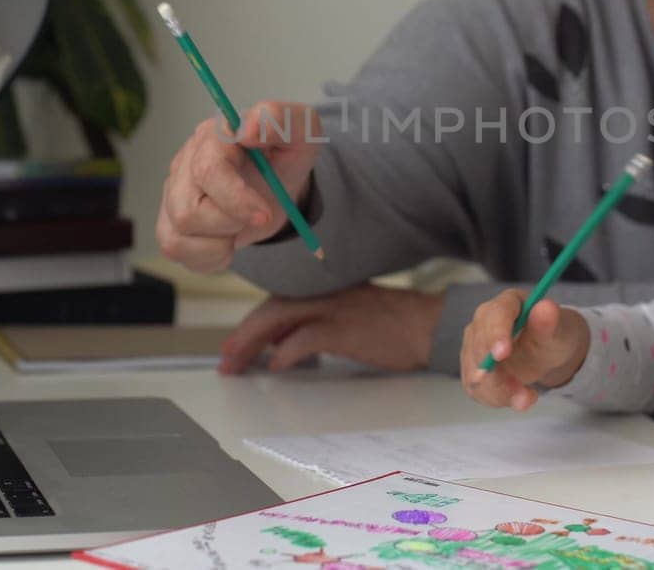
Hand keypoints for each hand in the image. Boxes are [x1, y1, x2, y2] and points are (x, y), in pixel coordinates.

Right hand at [156, 100, 322, 272]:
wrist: (280, 183)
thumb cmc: (286, 155)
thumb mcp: (301, 130)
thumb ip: (279, 119)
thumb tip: (247, 128)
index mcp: (214, 137)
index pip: (207, 170)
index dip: (235, 199)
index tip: (263, 213)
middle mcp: (185, 163)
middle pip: (187, 210)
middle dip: (230, 223)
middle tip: (259, 216)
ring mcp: (173, 193)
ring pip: (177, 235)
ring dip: (221, 241)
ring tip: (241, 224)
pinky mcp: (171, 221)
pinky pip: (176, 250)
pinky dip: (209, 256)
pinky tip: (228, 239)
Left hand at [217, 285, 443, 373]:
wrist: (426, 324)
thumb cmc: (391, 325)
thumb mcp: (346, 316)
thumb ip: (313, 323)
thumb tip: (280, 343)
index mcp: (323, 289)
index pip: (277, 302)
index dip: (251, 324)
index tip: (234, 345)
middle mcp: (324, 294)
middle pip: (271, 310)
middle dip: (243, 335)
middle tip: (226, 359)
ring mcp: (334, 309)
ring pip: (279, 318)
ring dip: (253, 342)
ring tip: (237, 362)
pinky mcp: (346, 329)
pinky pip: (307, 337)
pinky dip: (287, 351)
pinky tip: (276, 364)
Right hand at [460, 290, 589, 411]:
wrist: (547, 351)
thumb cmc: (552, 335)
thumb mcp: (558, 330)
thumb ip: (550, 322)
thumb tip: (546, 307)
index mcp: (507, 303)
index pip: (495, 314)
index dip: (496, 334)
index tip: (502, 354)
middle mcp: (483, 321)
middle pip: (478, 347)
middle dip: (497, 373)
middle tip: (523, 393)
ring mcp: (474, 344)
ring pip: (474, 373)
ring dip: (498, 392)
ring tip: (526, 398)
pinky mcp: (472, 368)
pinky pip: (475, 388)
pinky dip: (496, 399)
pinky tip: (517, 398)